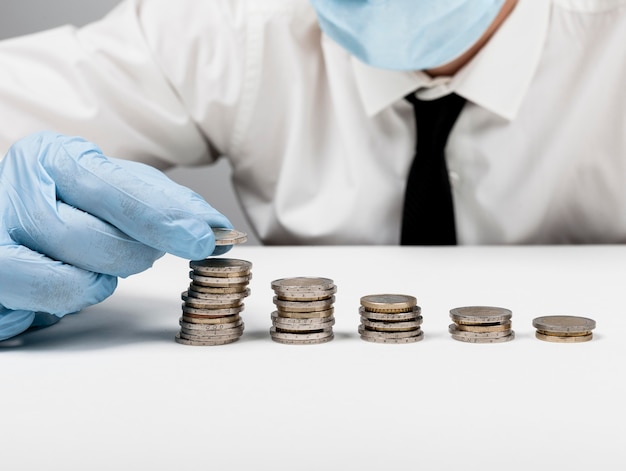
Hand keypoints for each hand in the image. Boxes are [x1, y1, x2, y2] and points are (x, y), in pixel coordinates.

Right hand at [0, 131, 231, 340]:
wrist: (13, 220)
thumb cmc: (70, 203)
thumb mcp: (115, 187)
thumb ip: (164, 202)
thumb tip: (215, 225)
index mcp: (47, 157)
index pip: (111, 187)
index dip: (161, 216)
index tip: (202, 237)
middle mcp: (10, 193)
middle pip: (93, 237)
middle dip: (133, 252)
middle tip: (145, 251)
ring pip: (69, 278)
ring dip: (102, 278)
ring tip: (99, 263)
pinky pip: (47, 304)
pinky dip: (74, 297)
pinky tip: (75, 278)